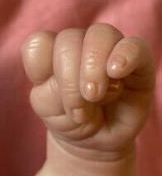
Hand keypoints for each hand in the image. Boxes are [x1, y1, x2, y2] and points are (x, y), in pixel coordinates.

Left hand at [21, 23, 155, 157]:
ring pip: (99, 35)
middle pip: (68, 40)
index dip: (40, 67)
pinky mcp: (138, 62)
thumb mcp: (50, 112)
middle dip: (70, 80)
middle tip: (78, 111)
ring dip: (93, 69)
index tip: (50, 98)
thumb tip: (82, 82)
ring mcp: (108, 50)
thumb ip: (52, 93)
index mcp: (51, 54)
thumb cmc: (69, 121)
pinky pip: (134, 46)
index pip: (38, 43)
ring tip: (96, 97)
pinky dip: (125, 55)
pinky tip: (117, 71)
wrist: (96, 140)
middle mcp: (79, 46)